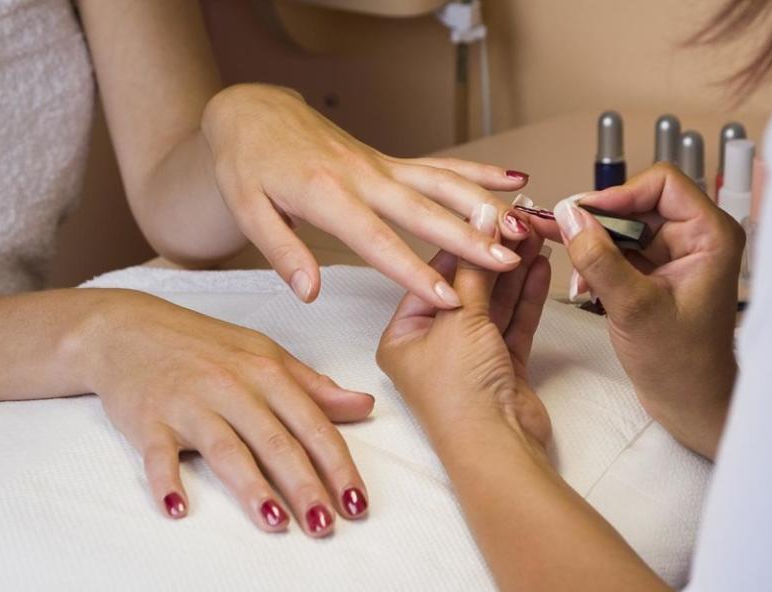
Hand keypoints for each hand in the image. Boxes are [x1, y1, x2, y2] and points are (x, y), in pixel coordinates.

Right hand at [78, 290, 374, 536]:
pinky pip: (157, 453)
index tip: (357, 504)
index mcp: (266, 372)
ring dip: (251, 487)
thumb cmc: (203, 346)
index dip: (338, 466)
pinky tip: (177, 509)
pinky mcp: (148, 418)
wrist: (127, 329)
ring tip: (275, 522)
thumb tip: (364, 406)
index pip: (312, 425)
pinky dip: (165, 480)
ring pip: (226, 449)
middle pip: (275, 442)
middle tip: (325, 526)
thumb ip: (313, 387)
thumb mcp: (263, 355)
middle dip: (304, 486)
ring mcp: (188, 403)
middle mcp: (231, 387)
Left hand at [202, 84, 530, 308]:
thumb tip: (310, 292)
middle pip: (424, 211)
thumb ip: (283, 252)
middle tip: (507, 261)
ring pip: (442, 183)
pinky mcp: (388, 160)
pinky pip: (439, 166)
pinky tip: (512, 179)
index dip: (413, 271)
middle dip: (468, 238)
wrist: (253, 113)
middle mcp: (363, 177)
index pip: (376, 241)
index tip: (448, 298)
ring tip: (523, 224)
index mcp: (326, 195)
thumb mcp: (249, 211)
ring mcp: (380, 166)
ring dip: (485, 203)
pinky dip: (477, 171)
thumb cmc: (247, 164)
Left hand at [376, 205, 551, 451]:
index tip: (488, 212)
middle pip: (466, 288)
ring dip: (513, 271)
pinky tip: (540, 266)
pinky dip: (526, 296)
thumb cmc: (459, 390)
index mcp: (402, 335)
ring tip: (536, 233)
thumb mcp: (461, 319)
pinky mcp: (501, 368)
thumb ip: (474, 267)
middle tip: (519, 218)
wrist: (495, 448)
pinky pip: (512, 323)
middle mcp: (431, 345)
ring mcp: (468, 358)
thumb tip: (480, 215)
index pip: (432, 276)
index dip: (461, 242)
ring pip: (493, 303)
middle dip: (492, 254)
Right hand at [544, 163, 743, 458]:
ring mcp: (674, 256)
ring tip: (577, 278)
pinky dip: (597, 265)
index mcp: (710, 235)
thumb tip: (568, 216)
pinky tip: (585, 288)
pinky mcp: (655, 273)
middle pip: (636, 204)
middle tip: (559, 235)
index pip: (662, 183)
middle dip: (598, 224)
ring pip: (622, 228)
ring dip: (593, 248)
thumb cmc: (681, 363)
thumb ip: (598, 259)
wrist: (689, 403)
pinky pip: (618, 252)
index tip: (581, 213)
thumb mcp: (633, 307)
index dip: (618, 195)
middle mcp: (695, 238)